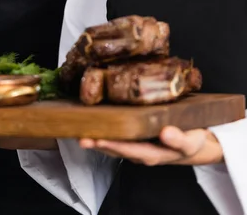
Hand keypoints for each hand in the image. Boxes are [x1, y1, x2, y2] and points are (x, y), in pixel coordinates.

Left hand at [79, 126, 223, 165]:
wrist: (194, 144)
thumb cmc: (191, 141)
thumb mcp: (191, 141)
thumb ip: (179, 139)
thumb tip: (166, 132)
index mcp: (152, 154)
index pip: (128, 150)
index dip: (113, 145)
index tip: (98, 139)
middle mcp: (140, 152)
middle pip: (115, 149)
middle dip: (98, 144)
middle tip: (81, 137)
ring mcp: (136, 145)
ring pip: (113, 143)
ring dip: (97, 138)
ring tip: (81, 131)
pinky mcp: (135, 137)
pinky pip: (117, 135)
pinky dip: (106, 130)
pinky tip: (95, 122)